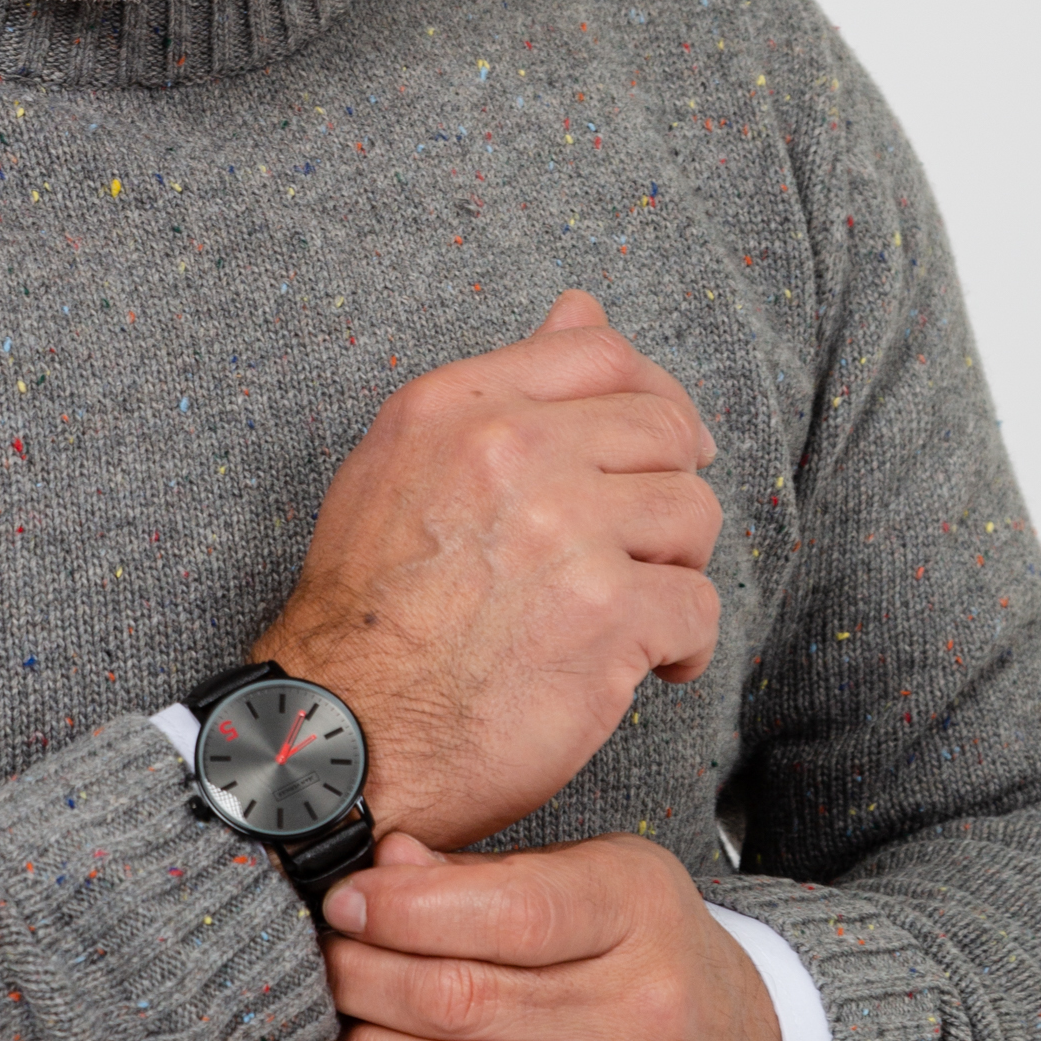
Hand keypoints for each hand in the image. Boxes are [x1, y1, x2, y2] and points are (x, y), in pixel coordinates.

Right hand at [261, 291, 722, 849]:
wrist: (342, 735)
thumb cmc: (368, 613)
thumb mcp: (405, 465)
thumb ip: (500, 386)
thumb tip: (582, 305)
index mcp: (457, 405)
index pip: (601, 352)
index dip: (650, 396)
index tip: (656, 448)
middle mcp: (511, 450)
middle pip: (666, 429)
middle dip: (667, 491)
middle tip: (638, 547)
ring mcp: (564, 529)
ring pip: (693, 515)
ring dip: (673, 569)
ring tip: (628, 609)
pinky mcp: (606, 615)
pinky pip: (698, 607)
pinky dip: (681, 646)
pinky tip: (642, 666)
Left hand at [322, 832, 787, 1040]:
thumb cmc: (645, 958)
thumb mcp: (591, 882)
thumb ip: (484, 877)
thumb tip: (383, 863)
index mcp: (638, 909)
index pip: (506, 909)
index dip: (402, 909)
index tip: (343, 904)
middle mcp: (650, 1009)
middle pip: (464, 1000)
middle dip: (367, 980)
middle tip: (328, 966)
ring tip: (351, 1028)